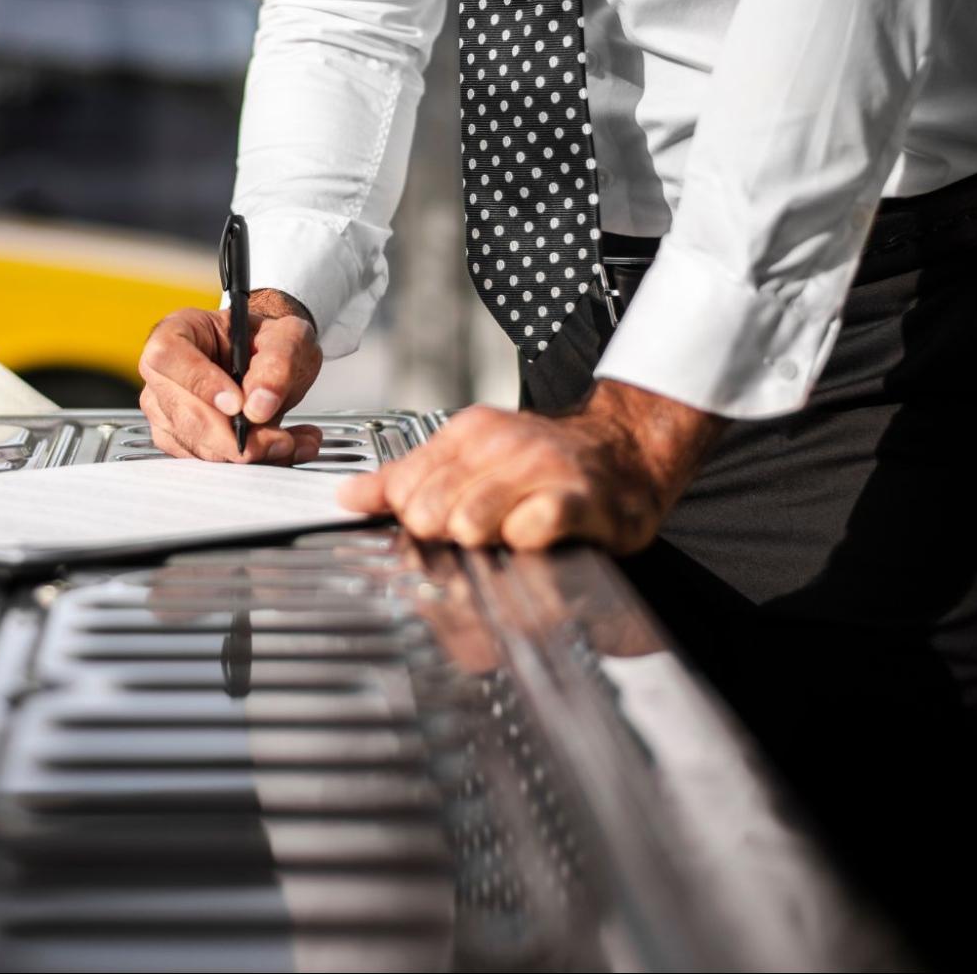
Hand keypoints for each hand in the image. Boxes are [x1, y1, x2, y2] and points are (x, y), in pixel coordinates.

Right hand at [139, 289, 323, 463]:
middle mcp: (163, 374)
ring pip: (198, 447)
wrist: (268, 362)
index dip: (201, 384)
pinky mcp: (182, 442)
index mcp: (177, 331)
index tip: (238, 405)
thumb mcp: (287, 336)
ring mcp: (167, 412)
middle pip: (184, 414)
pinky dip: (254, 462)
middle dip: (235, 436)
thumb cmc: (265, 342)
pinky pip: (212, 463)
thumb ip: (277, 361)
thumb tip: (258, 404)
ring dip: (251, 453)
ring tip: (290, 442)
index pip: (169, 356)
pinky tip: (281, 448)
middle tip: (279, 439)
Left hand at [338, 380, 726, 552]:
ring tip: (506, 537)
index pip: (402, 486)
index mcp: (468, 434)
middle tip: (474, 536)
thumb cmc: (546, 464)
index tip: (429, 528)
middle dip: (442, 536)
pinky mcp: (579, 498)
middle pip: (429, 511)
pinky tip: (534, 538)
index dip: (408, 518)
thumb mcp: (472, 457)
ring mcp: (541, 468)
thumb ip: (409, 478)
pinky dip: (525, 542)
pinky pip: (529, 528)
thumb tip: (350, 496)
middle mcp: (501, 445)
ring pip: (470, 521)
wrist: (626, 451)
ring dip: (483, 542)